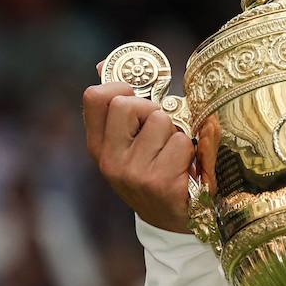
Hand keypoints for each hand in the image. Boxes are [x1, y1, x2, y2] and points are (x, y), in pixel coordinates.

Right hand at [83, 80, 194, 232]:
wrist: (173, 221)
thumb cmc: (155, 171)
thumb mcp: (130, 144)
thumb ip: (121, 109)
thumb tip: (104, 63)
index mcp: (99, 146)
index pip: (94, 97)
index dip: (119, 86)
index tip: (136, 94)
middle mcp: (110, 160)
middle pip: (128, 104)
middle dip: (153, 110)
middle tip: (162, 131)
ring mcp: (134, 173)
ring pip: (161, 121)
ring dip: (176, 132)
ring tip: (175, 154)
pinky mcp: (161, 183)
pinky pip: (182, 143)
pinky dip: (191, 151)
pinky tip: (186, 168)